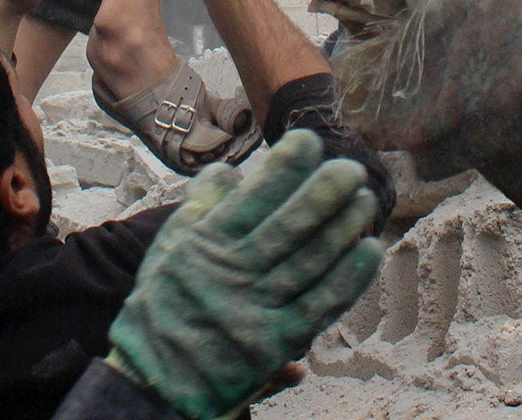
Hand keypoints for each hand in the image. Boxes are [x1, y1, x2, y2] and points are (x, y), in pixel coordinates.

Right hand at [106, 129, 382, 419]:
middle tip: (351, 168)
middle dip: (325, 192)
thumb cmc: (163, 307)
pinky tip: (367, 250)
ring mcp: (257, 311)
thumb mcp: (168, 249)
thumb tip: (229, 169)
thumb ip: (199, 207)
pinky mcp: (275, 344)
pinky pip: (320, 306)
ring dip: (344, 229)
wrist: (154, 382)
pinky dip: (348, 278)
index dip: (284, 166)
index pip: (252, 198)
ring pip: (311, 262)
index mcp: (206, 246)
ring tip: (365, 201)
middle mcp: (234, 275)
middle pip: (289, 226)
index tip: (308, 140)